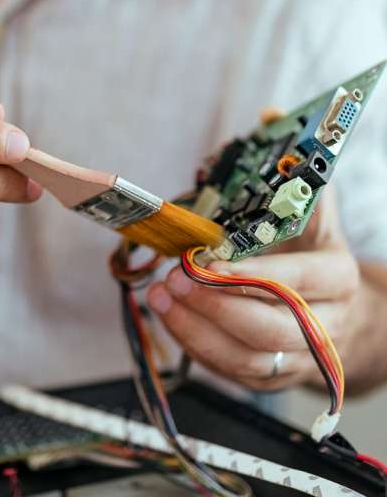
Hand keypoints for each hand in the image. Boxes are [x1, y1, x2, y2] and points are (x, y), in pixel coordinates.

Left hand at [147, 186, 361, 390]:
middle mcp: (324, 324)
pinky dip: (196, 346)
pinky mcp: (272, 378)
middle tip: (175, 280)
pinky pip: (231, 371)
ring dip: (196, 330)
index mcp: (337, 279)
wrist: (340, 311)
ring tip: (161, 298)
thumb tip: (265, 123)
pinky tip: (171, 317)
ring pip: (247, 359)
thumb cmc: (315, 255)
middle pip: (270, 329)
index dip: (252, 276)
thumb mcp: (313, 213)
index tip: (209, 265)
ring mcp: (298, 358)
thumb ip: (289, 177)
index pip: (297, 282)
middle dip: (215, 305)